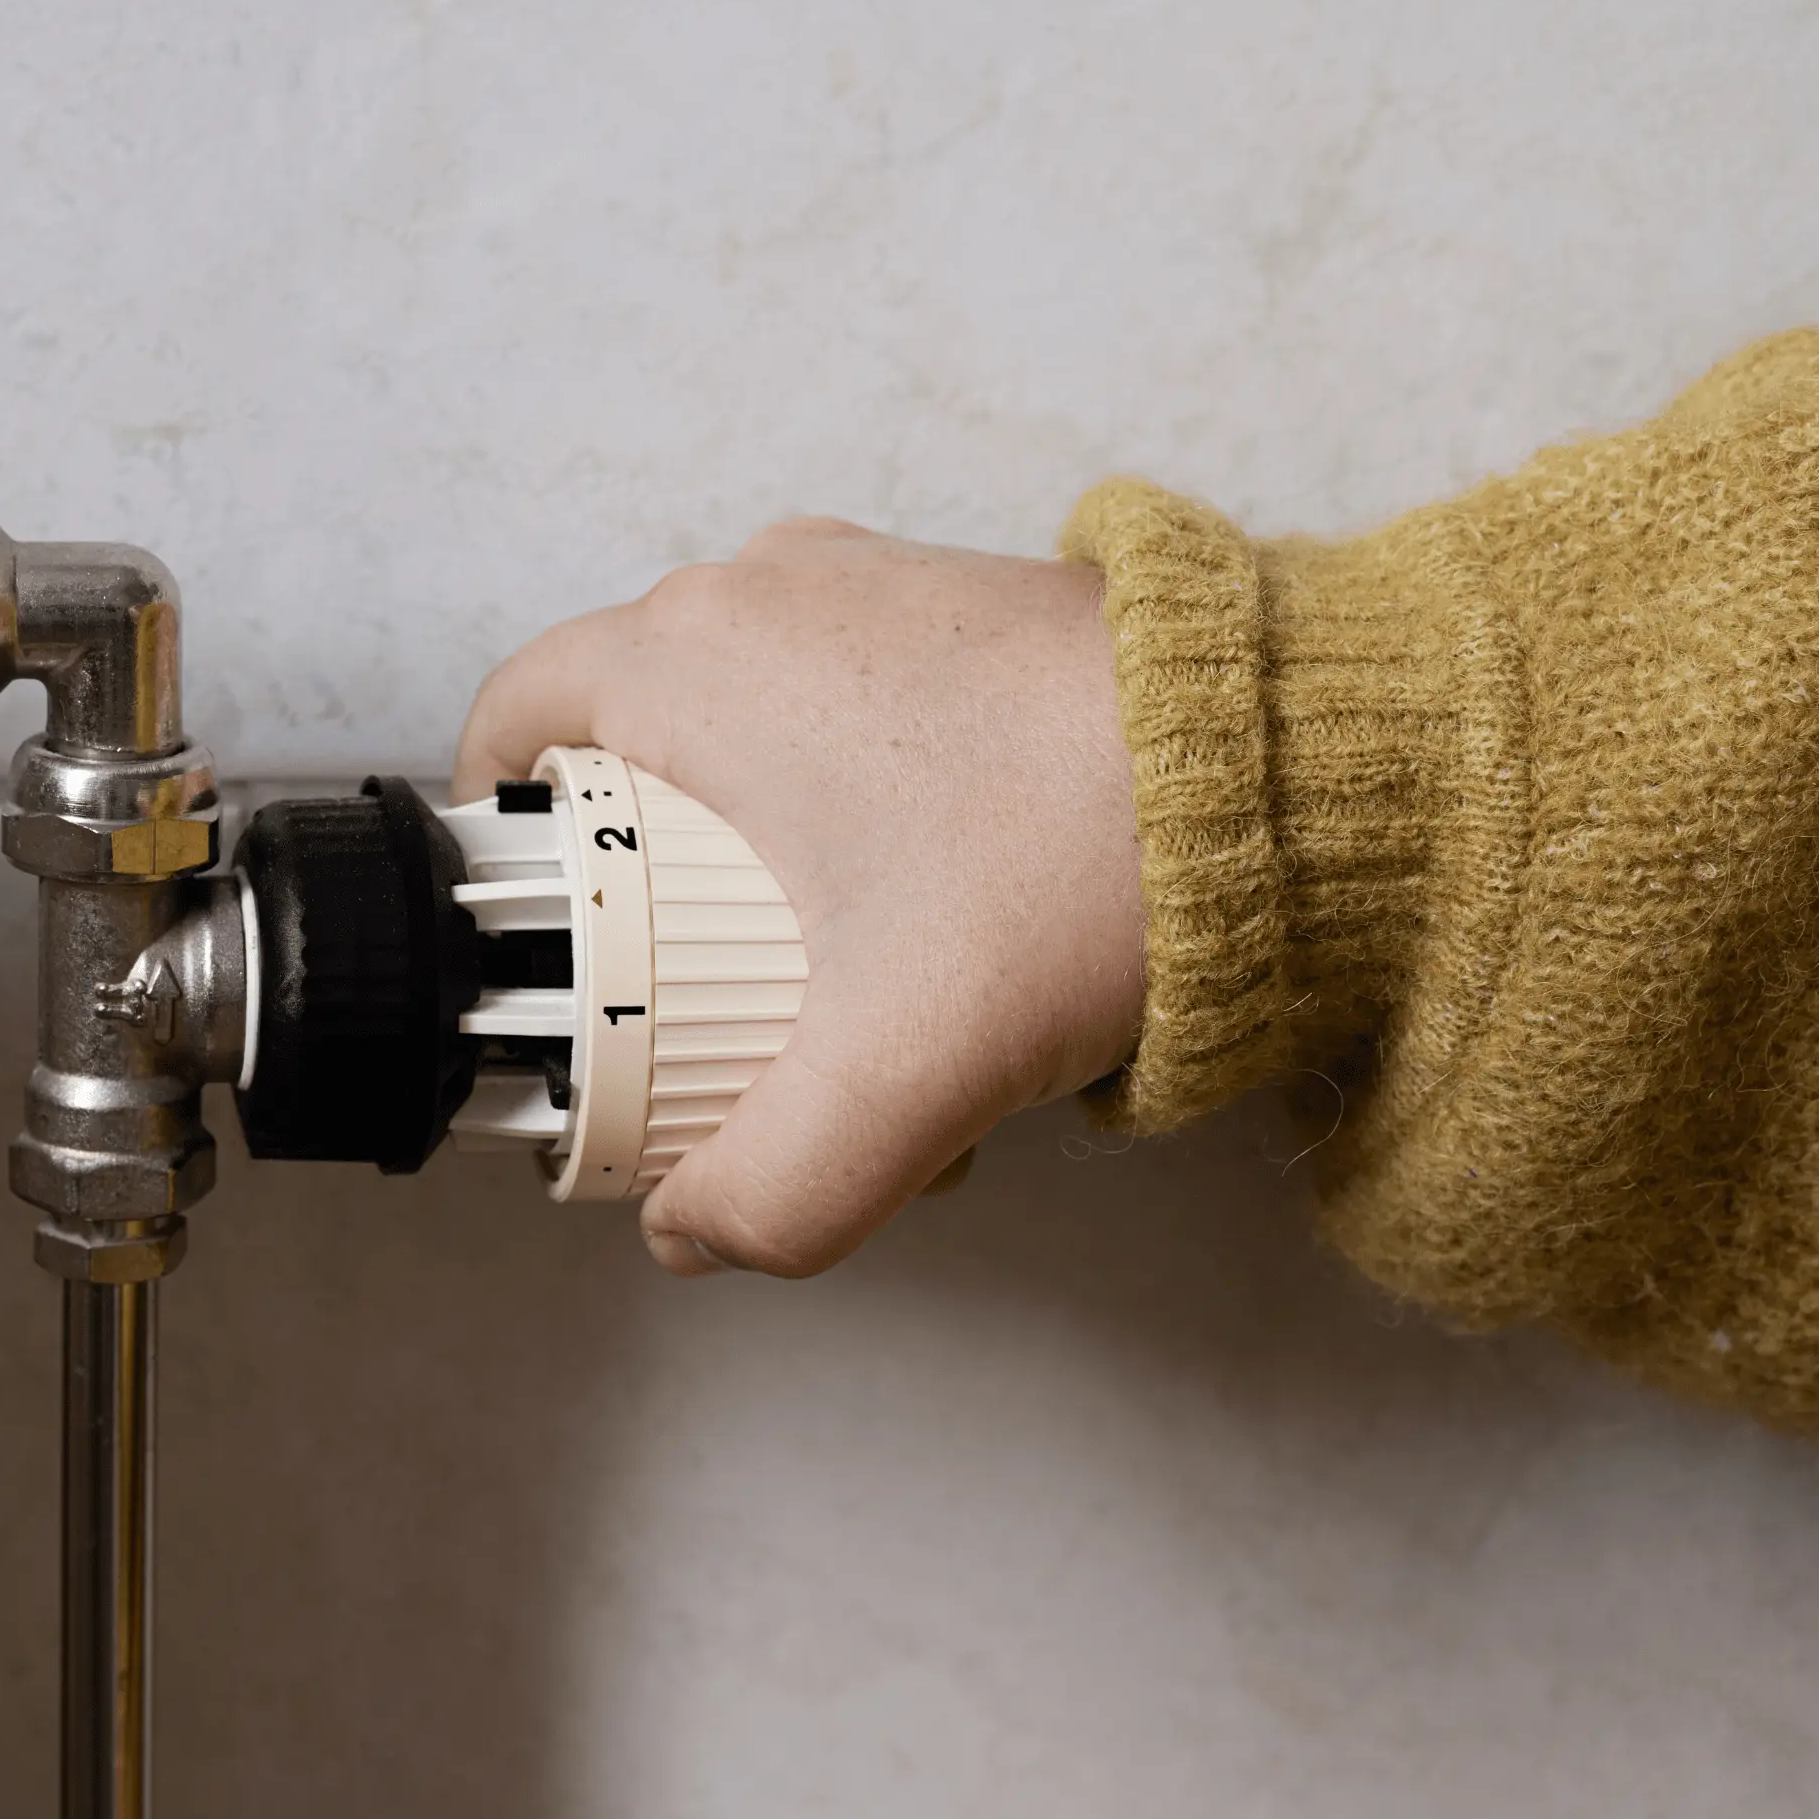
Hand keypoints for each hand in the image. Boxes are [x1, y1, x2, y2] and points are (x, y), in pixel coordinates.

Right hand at [452, 518, 1149, 1277]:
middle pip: (629, 748)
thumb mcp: (899, 1069)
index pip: (509, 723)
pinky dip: (857, 814)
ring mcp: (872, 586)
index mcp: (693, 655)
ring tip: (847, 990)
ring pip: (746, 733)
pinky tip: (940, 927)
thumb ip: (771, 1186)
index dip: (508, 850)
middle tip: (713, 1008)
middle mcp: (767, 592)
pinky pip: (849, 712)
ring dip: (764, 864)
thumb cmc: (1094, 855)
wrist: (1310, 768)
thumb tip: (693, 1231)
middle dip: (658, 894)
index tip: (557, 952)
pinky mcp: (963, 609)